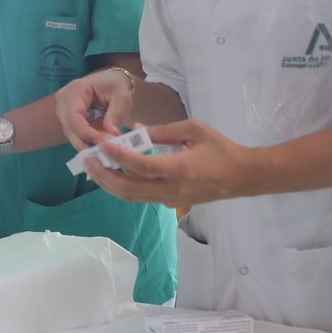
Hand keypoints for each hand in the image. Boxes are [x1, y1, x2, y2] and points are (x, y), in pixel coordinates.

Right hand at [57, 69, 134, 149]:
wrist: (111, 84)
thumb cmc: (116, 87)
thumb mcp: (122, 98)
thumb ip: (116, 114)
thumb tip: (112, 134)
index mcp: (76, 89)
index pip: (74, 115)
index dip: (86, 132)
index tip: (102, 142)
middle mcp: (64, 99)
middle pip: (69, 127)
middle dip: (86, 141)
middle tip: (104, 151)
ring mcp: (63, 109)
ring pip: (70, 133)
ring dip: (86, 143)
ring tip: (104, 148)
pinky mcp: (67, 118)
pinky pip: (74, 134)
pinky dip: (86, 141)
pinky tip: (99, 146)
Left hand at [84, 119, 259, 206]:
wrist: (243, 177)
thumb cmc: (221, 149)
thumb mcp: (194, 130)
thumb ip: (162, 131)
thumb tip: (135, 129)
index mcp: (179, 170)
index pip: (140, 166)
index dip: (118, 156)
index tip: (102, 145)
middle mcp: (171, 190)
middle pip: (128, 188)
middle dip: (104, 175)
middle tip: (87, 160)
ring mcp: (171, 200)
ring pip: (132, 196)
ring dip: (110, 183)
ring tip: (93, 168)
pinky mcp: (171, 203)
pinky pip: (141, 197)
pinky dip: (123, 186)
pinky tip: (113, 173)